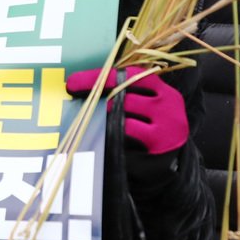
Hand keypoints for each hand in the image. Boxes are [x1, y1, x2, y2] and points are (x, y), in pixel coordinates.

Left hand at [66, 66, 188, 155]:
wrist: (165, 165)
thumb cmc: (145, 131)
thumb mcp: (139, 109)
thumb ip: (121, 95)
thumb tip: (81, 85)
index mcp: (161, 88)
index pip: (129, 74)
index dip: (100, 76)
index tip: (73, 82)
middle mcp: (167, 100)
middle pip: (124, 90)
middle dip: (94, 93)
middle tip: (72, 96)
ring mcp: (167, 120)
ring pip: (124, 108)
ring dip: (103, 111)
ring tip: (91, 116)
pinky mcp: (162, 140)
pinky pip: (128, 129)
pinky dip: (113, 130)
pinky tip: (106, 133)